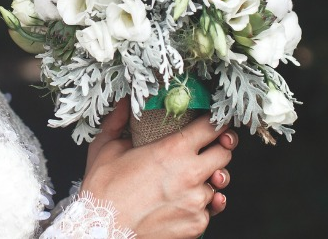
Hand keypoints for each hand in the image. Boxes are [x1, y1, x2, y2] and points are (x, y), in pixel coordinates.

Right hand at [81, 98, 236, 238]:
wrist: (102, 229)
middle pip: (225, 154)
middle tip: (208, 148)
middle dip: (219, 148)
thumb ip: (118, 120)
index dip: (216, 122)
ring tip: (190, 179)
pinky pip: (209, 209)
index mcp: (171, 150)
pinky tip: (184, 200)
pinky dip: (201, 204)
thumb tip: (124, 102)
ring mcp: (196, 201)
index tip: (216, 121)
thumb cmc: (102, 189)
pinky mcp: (197, 224)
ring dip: (208, 178)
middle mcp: (190, 174)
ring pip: (218, 183)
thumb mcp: (105, 147)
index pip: (211, 128)